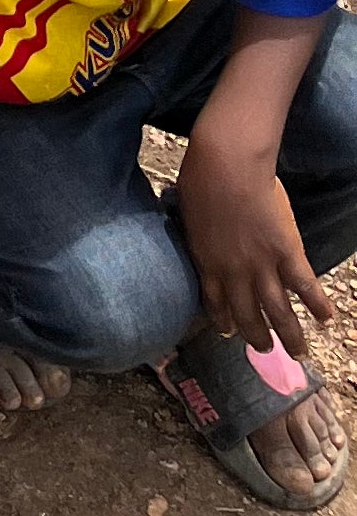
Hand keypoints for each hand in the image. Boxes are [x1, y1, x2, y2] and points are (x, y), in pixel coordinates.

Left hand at [176, 138, 335, 359]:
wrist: (226, 164)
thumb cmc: (200, 177)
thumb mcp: (188, 212)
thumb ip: (197, 231)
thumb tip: (197, 230)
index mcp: (206, 261)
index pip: (215, 302)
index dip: (223, 320)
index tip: (229, 331)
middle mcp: (234, 272)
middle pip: (247, 315)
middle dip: (256, 337)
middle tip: (264, 349)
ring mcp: (262, 265)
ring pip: (278, 312)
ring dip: (290, 335)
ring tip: (298, 351)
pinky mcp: (287, 252)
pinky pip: (305, 286)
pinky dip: (318, 305)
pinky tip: (326, 319)